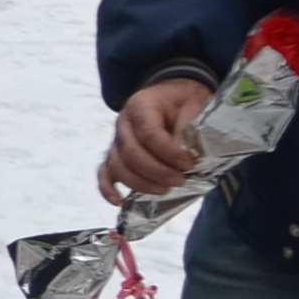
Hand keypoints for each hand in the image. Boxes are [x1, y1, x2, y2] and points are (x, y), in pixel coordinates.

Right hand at [101, 76, 213, 208]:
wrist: (173, 97)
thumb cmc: (184, 102)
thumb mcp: (193, 106)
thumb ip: (188, 128)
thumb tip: (183, 154)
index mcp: (141, 106)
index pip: (149, 134)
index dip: (168, 153)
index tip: (189, 164)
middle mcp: (122, 123)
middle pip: (131, 153)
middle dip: (157, 172)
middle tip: (181, 180)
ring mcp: (116, 141)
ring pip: (118, 166)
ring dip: (141, 183)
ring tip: (166, 189)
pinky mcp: (115, 155)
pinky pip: (104, 173)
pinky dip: (108, 189)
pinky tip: (119, 201)